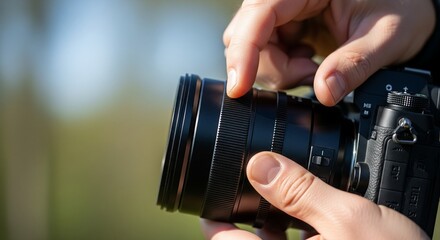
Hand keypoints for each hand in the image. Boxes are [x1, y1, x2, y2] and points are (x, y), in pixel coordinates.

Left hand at [201, 152, 428, 239]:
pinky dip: (302, 225)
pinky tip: (313, 207)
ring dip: (278, 215)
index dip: (213, 218)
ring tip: (284, 186)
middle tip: (253, 179)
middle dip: (251, 209)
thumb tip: (261, 165)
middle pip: (252, 238)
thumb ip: (301, 191)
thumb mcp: (347, 219)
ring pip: (279, 239)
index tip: (208, 196)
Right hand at [223, 0, 434, 105]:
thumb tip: (324, 92)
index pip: (259, 14)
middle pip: (247, 34)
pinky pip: (266, 53)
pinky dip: (283, 70)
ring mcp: (284, 11)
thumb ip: (354, 64)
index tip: (238, 86)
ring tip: (314, 70)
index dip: (243, 52)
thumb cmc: (400, 11)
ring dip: (278, 71)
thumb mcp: (384, 38)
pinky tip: (309, 65)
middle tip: (307, 75)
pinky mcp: (285, 26)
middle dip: (270, 67)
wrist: (405, 14)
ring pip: (253, 48)